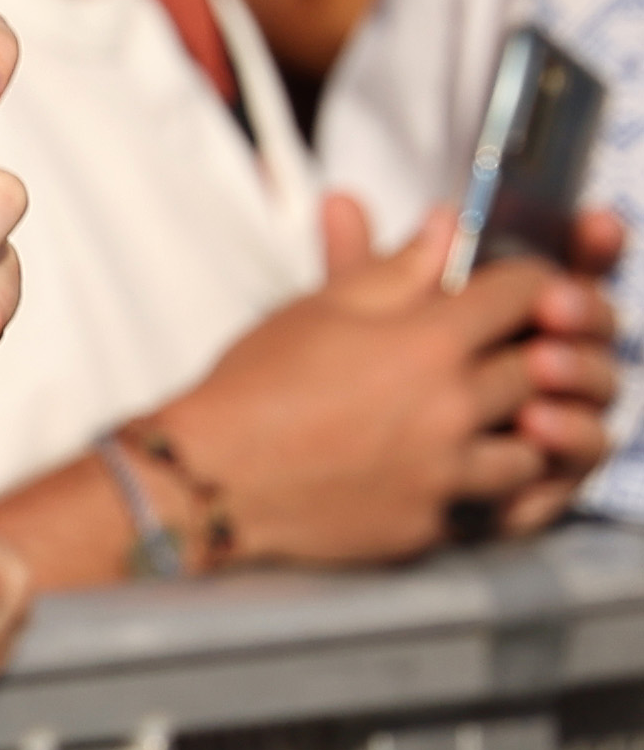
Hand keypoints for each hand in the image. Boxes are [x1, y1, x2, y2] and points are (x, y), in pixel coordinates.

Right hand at [138, 196, 615, 564]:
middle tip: (496, 352)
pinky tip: (441, 469)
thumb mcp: (320, 310)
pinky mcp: (430, 524)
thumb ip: (397, 267)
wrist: (207, 480)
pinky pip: (486, 503)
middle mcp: (450, 408)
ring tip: (474, 420)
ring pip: (531, 446)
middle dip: (528, 354)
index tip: (515, 291)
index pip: (524, 295)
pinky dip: (476, 485)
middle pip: (542, 370)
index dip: (527, 285)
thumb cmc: (252, 388)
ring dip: (514, 429)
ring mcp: (445, 472)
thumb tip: (449, 226)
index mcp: (427, 343)